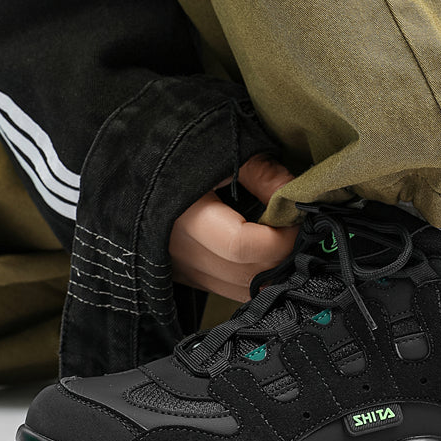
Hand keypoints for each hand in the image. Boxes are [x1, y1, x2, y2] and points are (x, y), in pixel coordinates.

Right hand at [169, 155, 297, 301]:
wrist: (143, 168)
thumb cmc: (183, 153)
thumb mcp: (223, 151)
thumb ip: (263, 173)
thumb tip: (295, 199)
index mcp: (184, 215)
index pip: (240, 245)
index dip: (278, 239)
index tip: (296, 222)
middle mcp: (179, 250)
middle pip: (245, 274)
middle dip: (281, 257)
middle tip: (297, 232)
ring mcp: (180, 269)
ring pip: (240, 289)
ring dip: (270, 272)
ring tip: (282, 242)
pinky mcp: (185, 277)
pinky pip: (229, 289)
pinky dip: (253, 277)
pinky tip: (263, 255)